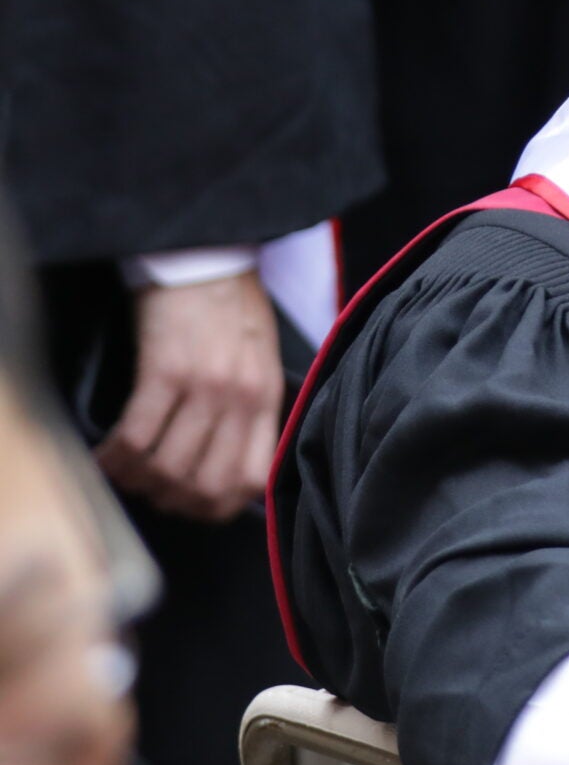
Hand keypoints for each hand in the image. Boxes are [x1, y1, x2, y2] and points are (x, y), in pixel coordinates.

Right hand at [96, 272, 283, 520]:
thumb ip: (253, 407)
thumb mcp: (262, 359)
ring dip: (138, 480)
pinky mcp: (164, 371)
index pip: (252, 479)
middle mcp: (240, 398)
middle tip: (151, 491)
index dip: (218, 505)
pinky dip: (115, 456)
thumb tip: (231, 459)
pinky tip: (104, 456)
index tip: (193, 503)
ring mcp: (204, 386)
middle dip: (172, 499)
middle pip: (205, 483)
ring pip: (167, 466)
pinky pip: (136, 434)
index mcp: (267, 398)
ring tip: (124, 473)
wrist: (207, 259)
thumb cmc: (232, 307)